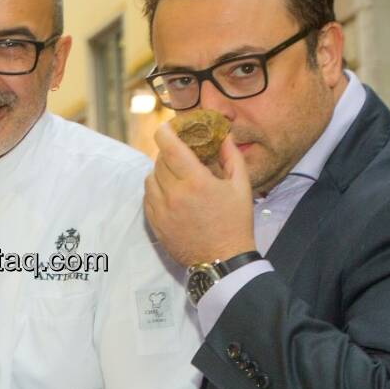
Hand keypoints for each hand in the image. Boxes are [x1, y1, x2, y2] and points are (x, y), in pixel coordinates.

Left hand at [144, 123, 255, 267]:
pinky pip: (147, 197)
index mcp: (196, 182)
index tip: (166, 127)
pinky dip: (155, 189)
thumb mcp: (242, 187)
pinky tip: (170, 192)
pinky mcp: (155, 223)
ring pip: (150, 178)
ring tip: (176, 175)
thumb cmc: (235, 223)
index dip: (164, 132)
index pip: (170, 147)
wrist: (223, 261)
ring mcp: (162, 210)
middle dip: (168, 153)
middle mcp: (174, 194)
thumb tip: (224, 135)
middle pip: (160, 161)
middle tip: (180, 153)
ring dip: (160, 171)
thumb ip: (231, 156)